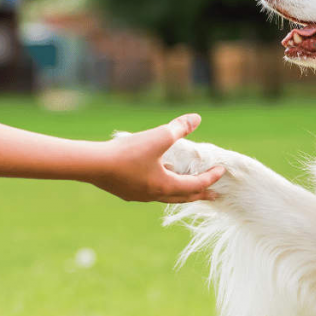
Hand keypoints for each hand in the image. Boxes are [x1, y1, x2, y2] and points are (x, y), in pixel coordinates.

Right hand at [90, 114, 225, 202]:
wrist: (93, 165)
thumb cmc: (127, 153)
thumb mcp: (158, 137)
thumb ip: (179, 128)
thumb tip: (197, 118)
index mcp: (166, 185)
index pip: (196, 185)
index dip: (211, 178)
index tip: (222, 171)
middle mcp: (155, 195)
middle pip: (183, 197)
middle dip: (200, 194)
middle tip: (213, 196)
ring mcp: (139, 196)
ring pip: (166, 195)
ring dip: (180, 190)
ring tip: (186, 183)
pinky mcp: (126, 191)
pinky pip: (151, 190)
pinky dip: (161, 184)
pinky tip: (157, 173)